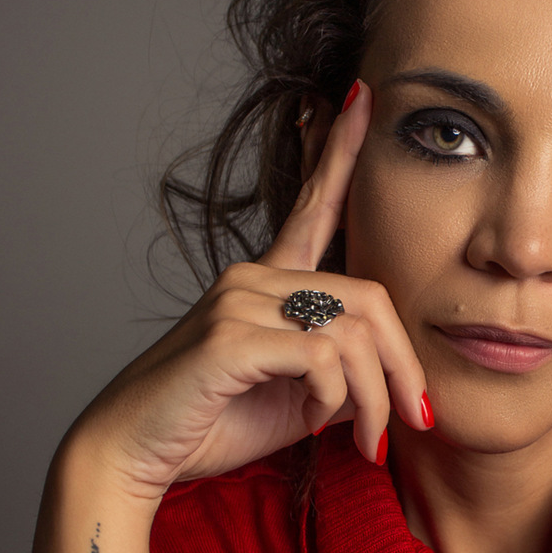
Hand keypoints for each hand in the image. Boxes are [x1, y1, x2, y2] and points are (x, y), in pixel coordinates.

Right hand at [70, 81, 430, 497]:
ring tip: (361, 440)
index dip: (339, 152)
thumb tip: (390, 383)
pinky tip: (313, 425)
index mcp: (266, 282)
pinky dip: (333, 401)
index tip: (361, 98)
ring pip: (352, 335)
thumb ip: (340, 376)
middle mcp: (253, 277)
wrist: (135, 454)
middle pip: (370, 298)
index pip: (314, 207)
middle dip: (404, 367)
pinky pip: (323, 357)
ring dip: (371, 398)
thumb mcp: (295, 399)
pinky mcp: (230, 333)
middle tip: (416, 420)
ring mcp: (239, 299)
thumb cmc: (208, 424)